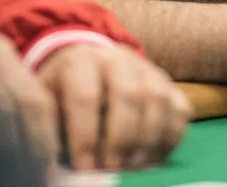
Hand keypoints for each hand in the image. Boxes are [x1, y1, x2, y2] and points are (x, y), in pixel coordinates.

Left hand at [36, 42, 192, 170]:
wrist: (87, 60)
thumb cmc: (62, 92)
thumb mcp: (46, 101)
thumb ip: (52, 127)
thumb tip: (60, 160)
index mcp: (80, 62)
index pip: (85, 97)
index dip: (85, 135)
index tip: (84, 168)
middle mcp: (117, 58)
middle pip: (129, 94)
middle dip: (122, 137)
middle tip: (113, 167)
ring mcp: (147, 68)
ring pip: (158, 99)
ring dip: (149, 139)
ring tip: (134, 166)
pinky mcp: (168, 83)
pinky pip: (180, 108)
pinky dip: (172, 137)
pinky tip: (154, 158)